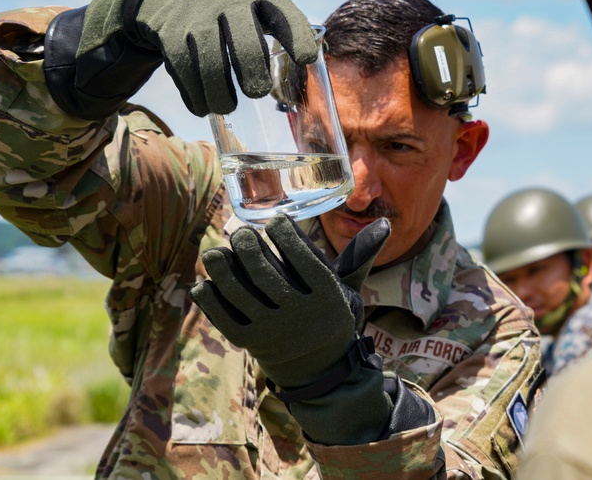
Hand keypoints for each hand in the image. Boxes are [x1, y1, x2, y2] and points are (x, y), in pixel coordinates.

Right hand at [45, 0, 317, 118]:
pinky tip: (204, 107)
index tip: (305, 59)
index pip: (283, 13)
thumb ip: (283, 29)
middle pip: (244, 42)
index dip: (296, 36)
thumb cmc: (229, 9)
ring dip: (220, 94)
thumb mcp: (256, 6)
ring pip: (211, 64)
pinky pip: (185, 72)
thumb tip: (314, 68)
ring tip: (228, 107)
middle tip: (258, 92)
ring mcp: (196, 19)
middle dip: (253, 72)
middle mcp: (227, 2)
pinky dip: (195, 96)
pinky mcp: (170, 35)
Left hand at [190, 214, 396, 444]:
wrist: (318, 370)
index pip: (304, 259)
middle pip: (266, 274)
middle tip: (242, 233)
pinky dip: (210, 300)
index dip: (285, 234)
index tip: (275, 221)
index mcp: (327, 298)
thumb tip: (385, 224)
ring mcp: (272, 332)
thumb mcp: (349, 291)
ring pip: (239, 293)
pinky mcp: (249, 343)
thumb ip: (359, 257)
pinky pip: (222, 318)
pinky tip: (206, 282)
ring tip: (215, 253)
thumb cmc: (330, 316)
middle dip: (248, 246)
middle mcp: (300, 316)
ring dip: (221, 268)